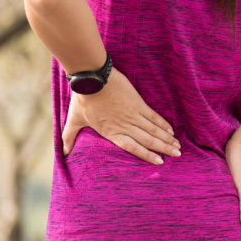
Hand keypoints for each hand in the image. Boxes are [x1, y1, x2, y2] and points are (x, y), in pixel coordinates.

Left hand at [62, 67, 180, 163]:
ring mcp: (132, 114)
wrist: (92, 78)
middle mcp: (124, 126)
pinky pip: (153, 116)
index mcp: (111, 132)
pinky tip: (170, 129)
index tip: (159, 162)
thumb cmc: (82, 99)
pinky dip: (163, 124)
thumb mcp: (74, 120)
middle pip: (148, 140)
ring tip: (177, 145)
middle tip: (177, 155)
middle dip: (164, 148)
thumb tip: (62, 152)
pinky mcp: (137, 103)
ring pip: (153, 130)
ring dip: (167, 138)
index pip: (133, 148)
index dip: (147, 156)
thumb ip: (69, 137)